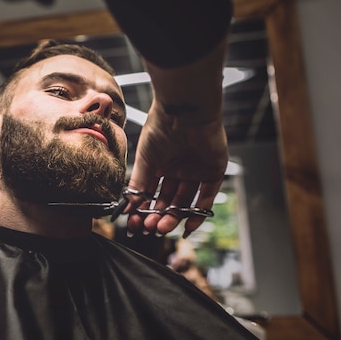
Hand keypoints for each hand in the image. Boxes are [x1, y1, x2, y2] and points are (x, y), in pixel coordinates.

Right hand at [124, 101, 227, 237]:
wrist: (185, 112)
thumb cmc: (161, 128)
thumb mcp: (144, 159)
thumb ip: (138, 184)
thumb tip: (127, 206)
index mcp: (160, 163)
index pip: (152, 192)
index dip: (144, 209)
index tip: (135, 223)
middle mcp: (177, 168)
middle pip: (168, 200)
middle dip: (158, 215)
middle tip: (149, 227)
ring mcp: (196, 171)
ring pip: (184, 201)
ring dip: (173, 216)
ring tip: (160, 226)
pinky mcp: (213, 171)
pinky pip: (206, 197)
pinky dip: (197, 213)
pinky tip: (186, 226)